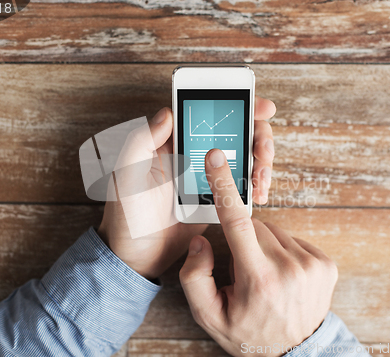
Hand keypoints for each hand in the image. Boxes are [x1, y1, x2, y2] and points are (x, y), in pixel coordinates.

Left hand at [97, 97, 276, 279]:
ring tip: (261, 180)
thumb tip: (167, 112)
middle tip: (262, 151)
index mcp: (171, 142)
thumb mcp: (126, 175)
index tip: (260, 108)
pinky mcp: (216, 198)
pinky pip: (242, 185)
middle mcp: (193, 154)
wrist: (137, 256)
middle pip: (235, 132)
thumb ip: (141, 141)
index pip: (207, 114)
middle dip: (258, 136)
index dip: (236, 105)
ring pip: (244, 157)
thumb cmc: (126, 215)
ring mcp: (207, 177)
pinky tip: (258, 194)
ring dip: (261, 163)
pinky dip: (255, 185)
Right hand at [179, 149, 337, 355]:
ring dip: (262, 244)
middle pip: (254, 225)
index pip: (237, 222)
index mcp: (259, 278)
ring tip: (264, 274)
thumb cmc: (248, 333)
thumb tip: (202, 239)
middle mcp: (290, 267)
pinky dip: (281, 249)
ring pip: (273, 230)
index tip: (216, 158)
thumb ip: (195, 277)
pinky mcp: (326, 263)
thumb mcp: (209, 315)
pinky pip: (292, 238)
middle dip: (243, 239)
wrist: (295, 352)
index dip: (224, 186)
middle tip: (243, 269)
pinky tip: (280, 272)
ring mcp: (312, 264)